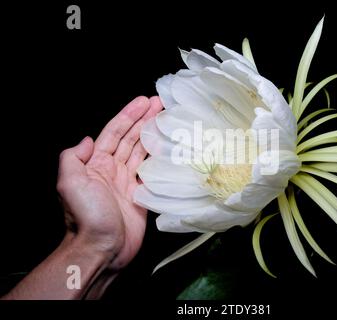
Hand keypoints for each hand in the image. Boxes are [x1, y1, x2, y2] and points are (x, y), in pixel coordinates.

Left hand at [57, 96, 162, 270]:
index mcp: (95, 163)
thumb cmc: (87, 216)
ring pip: (142, 152)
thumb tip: (88, 141)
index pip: (114, 132)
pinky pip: (151, 172)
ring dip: (152, 135)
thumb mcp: (70, 182)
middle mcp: (112, 169)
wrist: (102, 248)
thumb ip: (73, 157)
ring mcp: (127, 182)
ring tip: (167, 120)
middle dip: (144, 120)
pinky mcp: (140, 195)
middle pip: (130, 138)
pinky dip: (159, 159)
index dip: (128, 115)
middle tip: (160, 104)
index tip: (144, 101)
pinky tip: (169, 149)